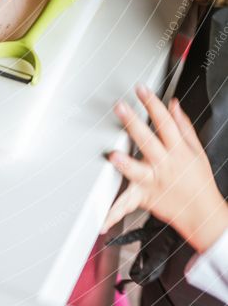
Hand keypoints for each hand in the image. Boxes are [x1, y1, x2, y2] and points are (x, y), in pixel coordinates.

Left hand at [102, 85, 227, 253]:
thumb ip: (183, 127)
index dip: (153, 104)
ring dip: (125, 164)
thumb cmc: (199, 182)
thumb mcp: (197, 151)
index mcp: (178, 151)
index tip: (141, 89)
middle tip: (120, 107)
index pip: (165, 122)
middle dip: (133, 123)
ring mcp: (154, 182)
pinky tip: (102, 216)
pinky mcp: (145, 197)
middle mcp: (165, 165)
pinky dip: (114, 212)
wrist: (203, 215)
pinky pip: (127, 204)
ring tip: (113, 155)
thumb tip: (173, 104)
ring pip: (138, 172)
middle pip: (148, 141)